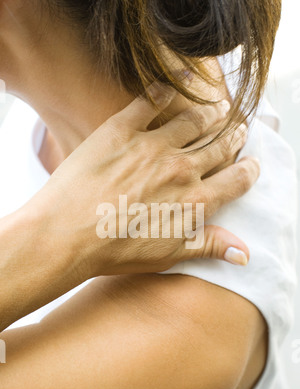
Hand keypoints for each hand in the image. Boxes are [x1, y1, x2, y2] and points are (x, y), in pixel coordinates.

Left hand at [28, 84, 259, 278]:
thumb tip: (244, 252)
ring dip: (211, 111)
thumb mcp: (167, 256)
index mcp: (195, 201)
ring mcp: (152, 145)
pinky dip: (168, 88)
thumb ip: (208, 245)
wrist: (66, 235)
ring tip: (218, 107)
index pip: (237, 179)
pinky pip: (151, 100)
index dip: (249, 170)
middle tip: (238, 128)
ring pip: (194, 120)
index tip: (252, 164)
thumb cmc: (115, 251)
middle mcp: (181, 169)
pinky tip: (178, 82)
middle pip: (220, 144)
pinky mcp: (121, 129)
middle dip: (234, 135)